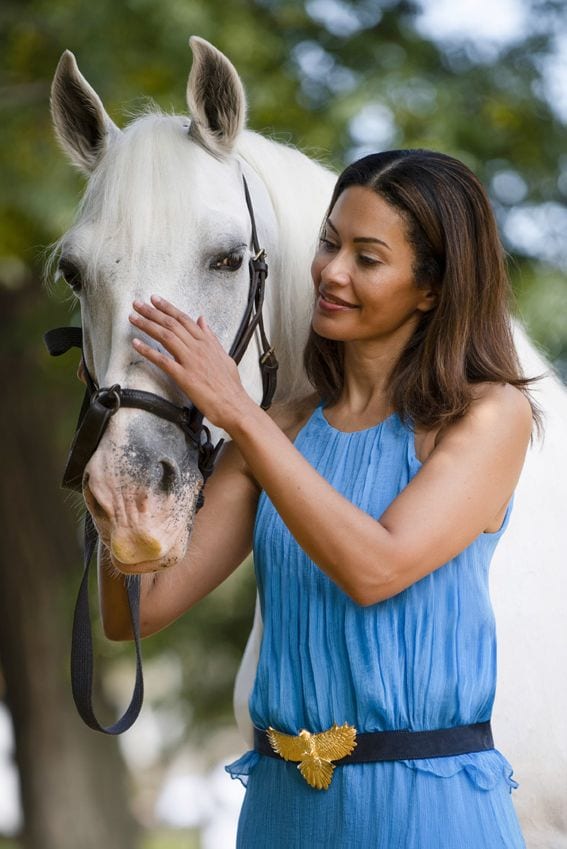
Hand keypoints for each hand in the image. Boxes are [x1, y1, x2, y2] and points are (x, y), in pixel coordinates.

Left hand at [129, 295, 253, 430]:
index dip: (168, 308)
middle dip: (152, 312)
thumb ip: (211, 338)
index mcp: (207, 343)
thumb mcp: (224, 356)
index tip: (155, 300)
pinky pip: (163, 361)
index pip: (184, 319)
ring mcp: (191, 362)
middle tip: (137, 304)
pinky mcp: (184, 377)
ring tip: (133, 318)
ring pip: (166, 337)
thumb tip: (202, 320)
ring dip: (148, 325)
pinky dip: (148, 351)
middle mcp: (198, 348)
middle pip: (172, 324)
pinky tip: (136, 343)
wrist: (234, 405)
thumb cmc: (230, 385)